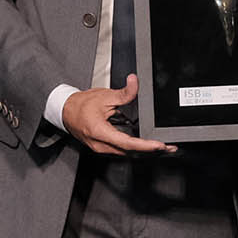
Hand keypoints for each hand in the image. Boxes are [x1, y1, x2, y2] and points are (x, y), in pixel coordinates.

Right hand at [61, 75, 177, 156]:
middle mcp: (101, 145)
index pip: (126, 143)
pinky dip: (138, 149)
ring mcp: (102, 149)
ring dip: (146, 152)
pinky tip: (149, 146)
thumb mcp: (104, 96)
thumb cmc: (80, 106)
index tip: (159, 145)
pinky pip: (123, 152)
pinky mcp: (105, 148)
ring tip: (164, 148)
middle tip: (170, 147)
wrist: (66, 112)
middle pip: (131, 152)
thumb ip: (123, 92)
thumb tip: (135, 82)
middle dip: (152, 151)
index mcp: (99, 132)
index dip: (145, 146)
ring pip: (128, 154)